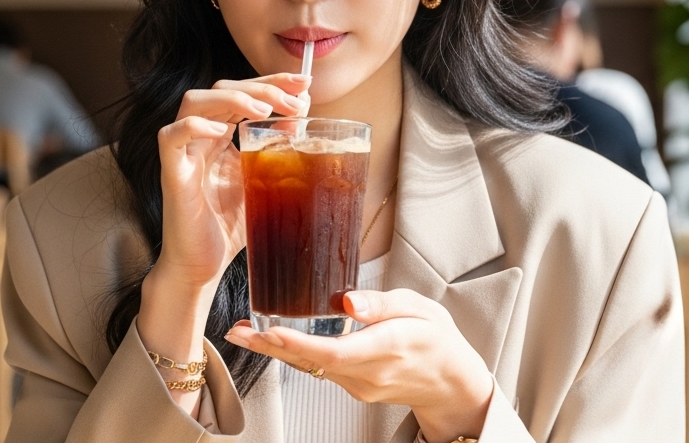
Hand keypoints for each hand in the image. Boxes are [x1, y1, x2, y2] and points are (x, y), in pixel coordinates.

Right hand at [136, 73, 308, 413]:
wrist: (203, 270)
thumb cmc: (229, 230)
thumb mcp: (264, 185)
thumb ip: (279, 156)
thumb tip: (305, 127)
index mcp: (222, 137)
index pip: (243, 93)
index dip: (272, 82)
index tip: (305, 83)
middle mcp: (200, 139)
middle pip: (221, 88)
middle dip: (262, 87)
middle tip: (295, 100)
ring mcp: (184, 154)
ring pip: (194, 102)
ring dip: (233, 98)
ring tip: (264, 110)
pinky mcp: (172, 175)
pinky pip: (171, 137)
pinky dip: (194, 127)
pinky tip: (223, 131)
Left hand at [224, 289, 494, 441]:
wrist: (451, 381)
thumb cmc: (437, 339)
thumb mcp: (420, 308)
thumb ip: (383, 303)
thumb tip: (350, 301)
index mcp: (389, 348)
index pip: (336, 352)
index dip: (299, 343)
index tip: (271, 330)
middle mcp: (369, 373)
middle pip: (312, 362)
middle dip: (272, 346)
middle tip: (238, 331)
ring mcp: (358, 385)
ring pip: (311, 367)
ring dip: (276, 350)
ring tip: (243, 332)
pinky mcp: (353, 387)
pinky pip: (318, 370)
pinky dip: (293, 354)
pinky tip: (273, 340)